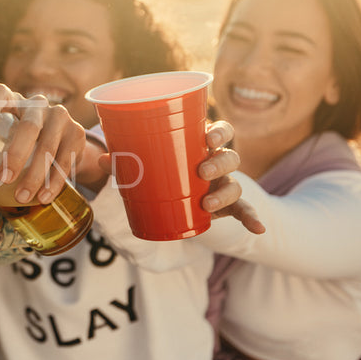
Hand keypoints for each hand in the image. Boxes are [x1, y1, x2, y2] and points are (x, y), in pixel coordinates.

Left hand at [0, 83, 92, 203]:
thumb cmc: (19, 136)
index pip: (0, 92)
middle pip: (29, 126)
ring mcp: (60, 117)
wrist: (61, 138)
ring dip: (35, 175)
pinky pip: (66, 159)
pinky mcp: (76, 133)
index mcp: (13, 100)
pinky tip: (43, 196)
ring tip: (22, 196)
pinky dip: (54, 181)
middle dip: (16, 154)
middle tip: (4, 177)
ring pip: (49, 146)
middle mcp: (37, 104)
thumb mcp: (1, 137)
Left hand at [96, 119, 264, 233]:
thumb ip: (124, 163)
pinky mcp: (227, 206)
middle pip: (230, 156)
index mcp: (201, 145)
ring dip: (225, 193)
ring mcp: (224, 185)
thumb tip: (102, 159)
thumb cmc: (160, 171)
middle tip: (202, 172)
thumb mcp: (144, 167)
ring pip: (235, 184)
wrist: (173, 196)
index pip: (220, 130)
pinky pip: (243, 211)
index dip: (219, 132)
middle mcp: (217, 162)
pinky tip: (258, 229)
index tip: (208, 138)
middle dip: (219, 163)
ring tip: (207, 204)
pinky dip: (252, 219)